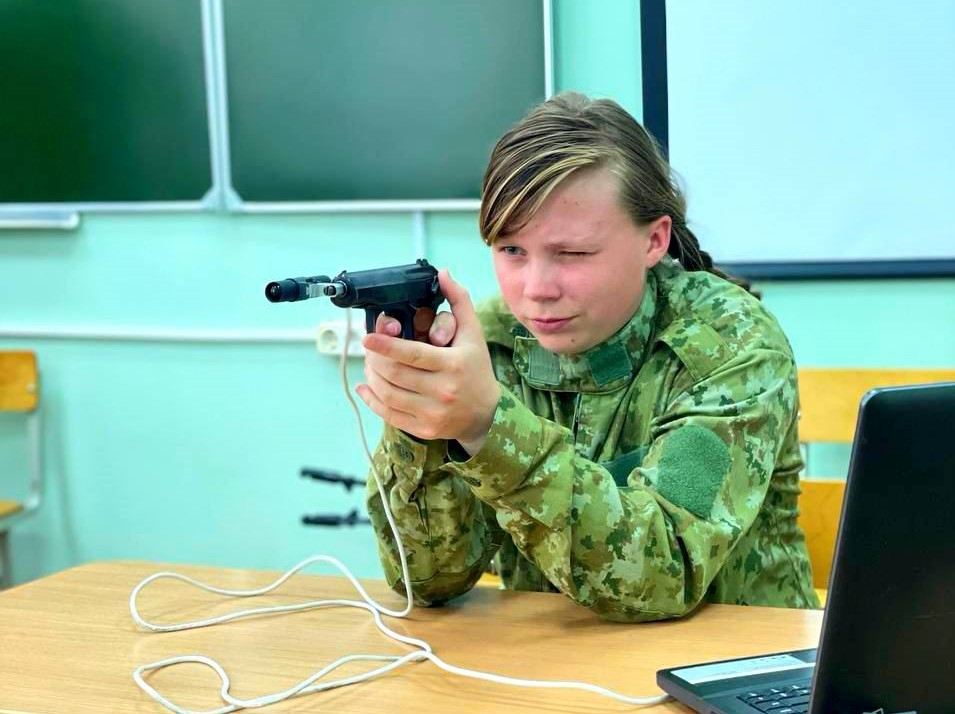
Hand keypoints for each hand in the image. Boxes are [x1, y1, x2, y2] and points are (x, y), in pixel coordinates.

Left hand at [356, 270, 499, 454]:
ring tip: (370, 364)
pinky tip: (366, 386)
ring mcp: (433, 413)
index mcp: (453, 365)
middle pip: (394, 373)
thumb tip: (443, 274)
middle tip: (370, 348)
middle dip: (375, 358)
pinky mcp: (424, 429)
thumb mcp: (473, 334)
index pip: (412, 354)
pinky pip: (388, 414)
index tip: (368, 337)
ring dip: (372, 376)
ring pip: (388, 393)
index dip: (386, 345)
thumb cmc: (476, 369)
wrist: (485, 415)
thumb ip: (458, 301)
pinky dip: (371, 399)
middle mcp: (443, 391)